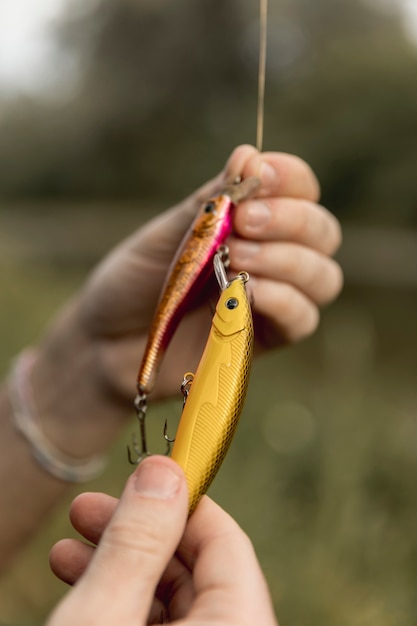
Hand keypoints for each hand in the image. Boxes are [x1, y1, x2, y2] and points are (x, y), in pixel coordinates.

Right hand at [48, 456, 277, 624]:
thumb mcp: (106, 616)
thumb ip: (138, 542)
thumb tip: (163, 470)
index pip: (226, 541)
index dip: (180, 499)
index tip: (139, 475)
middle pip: (196, 569)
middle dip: (136, 532)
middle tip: (87, 509)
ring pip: (172, 600)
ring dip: (119, 566)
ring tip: (68, 548)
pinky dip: (122, 602)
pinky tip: (78, 583)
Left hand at [77, 144, 341, 402]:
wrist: (106, 339)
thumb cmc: (134, 281)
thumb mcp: (167, 233)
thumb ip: (210, 202)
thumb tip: (250, 154)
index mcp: (251, 222)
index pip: (301, 190)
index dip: (290, 178)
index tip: (258, 173)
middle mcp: (271, 257)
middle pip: (323, 232)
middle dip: (291, 220)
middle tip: (245, 221)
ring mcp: (271, 300)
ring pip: (323, 277)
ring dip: (287, 260)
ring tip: (236, 257)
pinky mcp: (263, 339)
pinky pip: (302, 320)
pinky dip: (282, 300)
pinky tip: (247, 291)